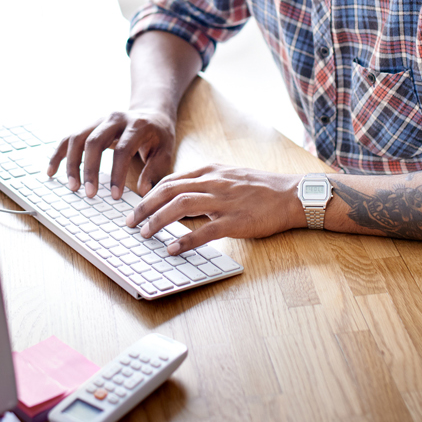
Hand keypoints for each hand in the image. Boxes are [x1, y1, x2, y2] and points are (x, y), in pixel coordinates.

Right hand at [47, 108, 177, 199]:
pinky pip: (68, 138)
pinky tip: (51, 172)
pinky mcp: (88, 125)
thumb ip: (155, 171)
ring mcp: (99, 120)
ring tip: (73, 187)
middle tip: (89, 194)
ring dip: (72, 163)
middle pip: (94, 141)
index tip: (115, 196)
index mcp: (136, 125)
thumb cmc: (159, 136)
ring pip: (77, 138)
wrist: (151, 112)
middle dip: (89, 169)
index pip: (122, 149)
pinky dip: (58, 154)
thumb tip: (144, 192)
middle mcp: (115, 119)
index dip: (116, 174)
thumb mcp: (165, 151)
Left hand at [126, 164, 304, 254]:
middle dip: (144, 207)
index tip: (136, 207)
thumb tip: (181, 197)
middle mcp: (213, 183)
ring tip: (144, 234)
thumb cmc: (262, 188)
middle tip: (129, 222)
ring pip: (180, 206)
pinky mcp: (235, 221)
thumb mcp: (229, 176)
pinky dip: (185, 241)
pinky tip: (172, 249)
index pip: (170, 180)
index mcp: (210, 171)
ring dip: (157, 221)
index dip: (149, 194)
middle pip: (168, 190)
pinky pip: (204, 231)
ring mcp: (224, 201)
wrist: (291, 195)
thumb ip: (206, 184)